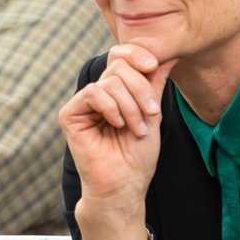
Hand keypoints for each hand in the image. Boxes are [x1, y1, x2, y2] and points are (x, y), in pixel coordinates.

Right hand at [58, 44, 175, 209]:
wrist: (125, 185)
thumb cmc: (138, 155)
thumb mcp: (152, 112)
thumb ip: (155, 83)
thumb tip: (169, 55)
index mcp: (116, 90)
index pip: (121, 55)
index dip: (137, 54)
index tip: (154, 65)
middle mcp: (98, 93)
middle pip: (119, 65)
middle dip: (141, 89)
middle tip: (151, 114)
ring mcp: (83, 103)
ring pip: (110, 81)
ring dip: (130, 106)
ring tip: (136, 128)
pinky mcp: (70, 114)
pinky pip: (93, 93)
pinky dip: (111, 108)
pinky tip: (117, 125)